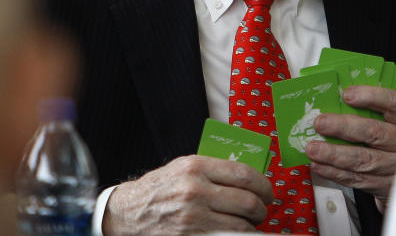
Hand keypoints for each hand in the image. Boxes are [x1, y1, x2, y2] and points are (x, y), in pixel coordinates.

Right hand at [102, 155, 274, 234]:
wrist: (128, 212)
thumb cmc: (158, 188)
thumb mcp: (182, 167)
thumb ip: (212, 169)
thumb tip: (248, 176)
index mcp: (195, 167)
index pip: (244, 174)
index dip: (263, 184)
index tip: (267, 191)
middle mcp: (195, 190)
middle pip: (247, 201)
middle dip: (262, 208)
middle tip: (263, 209)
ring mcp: (192, 216)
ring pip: (240, 225)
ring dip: (252, 226)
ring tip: (251, 223)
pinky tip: (237, 233)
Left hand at [305, 85, 395, 212]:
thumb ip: (375, 109)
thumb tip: (338, 96)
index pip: (395, 104)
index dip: (372, 97)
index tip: (347, 94)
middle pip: (376, 134)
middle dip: (344, 128)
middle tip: (320, 123)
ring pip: (365, 161)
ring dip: (335, 155)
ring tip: (313, 148)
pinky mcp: (388, 187)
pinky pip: (359, 180)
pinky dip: (336, 173)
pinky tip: (320, 165)